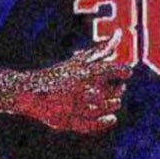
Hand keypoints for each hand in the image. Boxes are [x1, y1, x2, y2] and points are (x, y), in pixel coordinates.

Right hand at [17, 31, 133, 133]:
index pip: (114, 70)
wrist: (31, 92)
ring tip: (115, 101)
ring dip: (114, 104)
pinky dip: (105, 122)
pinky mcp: (71, 121)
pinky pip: (94, 124)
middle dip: (119, 89)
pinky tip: (112, 118)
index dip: (123, 71)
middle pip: (113, 91)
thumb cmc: (58, 74)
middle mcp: (84, 89)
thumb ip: (100, 51)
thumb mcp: (79, 60)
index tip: (127, 72)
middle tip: (120, 88)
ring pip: (107, 107)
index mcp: (86, 72)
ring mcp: (78, 106)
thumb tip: (118, 34)